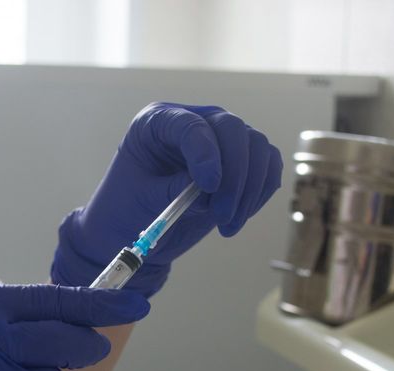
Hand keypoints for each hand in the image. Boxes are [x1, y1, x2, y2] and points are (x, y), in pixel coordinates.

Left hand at [52, 102, 282, 296]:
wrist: (134, 227)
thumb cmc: (126, 207)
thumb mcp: (141, 198)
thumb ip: (174, 191)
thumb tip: (211, 193)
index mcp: (158, 121)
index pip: (192, 125)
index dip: (206, 154)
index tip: (209, 187)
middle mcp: (194, 121)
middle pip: (233, 129)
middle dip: (234, 175)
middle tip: (222, 215)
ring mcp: (220, 139)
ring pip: (257, 146)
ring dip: (250, 188)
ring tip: (227, 224)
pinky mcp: (239, 161)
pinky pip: (267, 165)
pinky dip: (260, 191)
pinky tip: (238, 216)